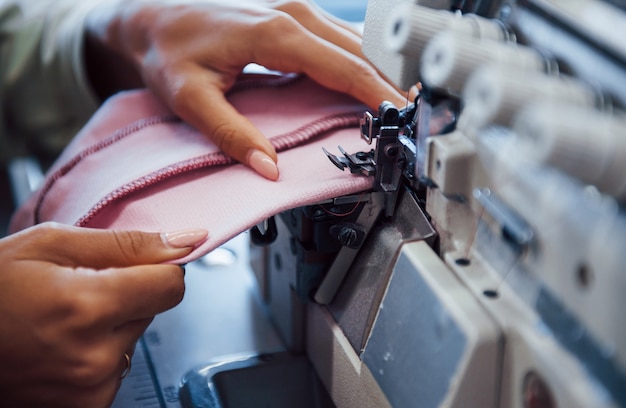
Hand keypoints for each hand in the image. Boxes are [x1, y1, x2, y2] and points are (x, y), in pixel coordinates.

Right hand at [0, 222, 206, 407]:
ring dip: (112, 325)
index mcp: (88, 306)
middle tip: (79, 289)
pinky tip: (62, 344)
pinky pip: (116, 367)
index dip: (159, 268)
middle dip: (128, 294)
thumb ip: (126, 243)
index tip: (142, 262)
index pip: (171, 285)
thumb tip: (186, 240)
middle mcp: (95, 355)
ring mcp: (90, 387)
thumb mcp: (50, 245)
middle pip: (152, 310)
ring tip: (63, 319)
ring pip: (135, 338)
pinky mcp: (86, 406)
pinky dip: (99, 353)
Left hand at [84, 0, 408, 179]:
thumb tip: (270, 168)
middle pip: (360, 51)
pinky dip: (360, 63)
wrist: (150, 13)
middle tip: (415, 119)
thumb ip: (230, 133)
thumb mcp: (188, 97)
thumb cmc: (167, 50)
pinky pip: (340, 39)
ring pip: (355, 42)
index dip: (378, 93)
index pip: (343, 67)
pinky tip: (370, 84)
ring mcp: (295, 9)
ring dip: (380, 72)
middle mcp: (293, 14)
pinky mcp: (293, 15)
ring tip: (402, 106)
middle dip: (392, 84)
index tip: (403, 117)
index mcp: (274, 33)